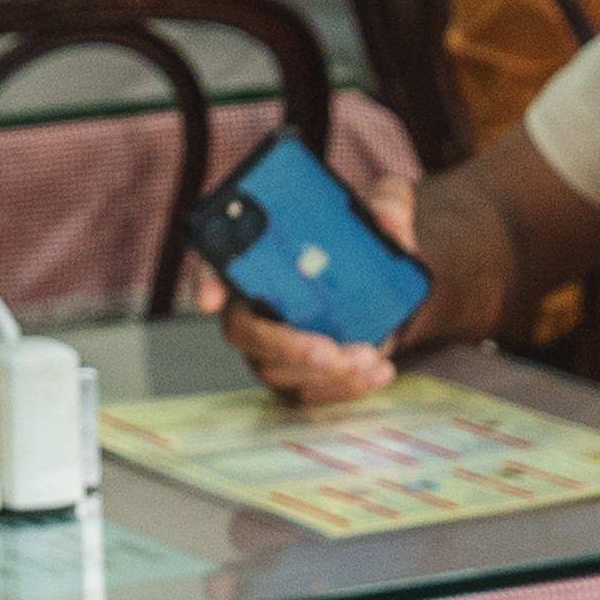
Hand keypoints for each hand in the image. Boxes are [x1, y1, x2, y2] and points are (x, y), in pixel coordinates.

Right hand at [212, 175, 422, 406]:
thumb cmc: (367, 245)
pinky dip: (345, 390)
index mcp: (259, 261)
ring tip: (370, 358)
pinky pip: (307, 395)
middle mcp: (253, 306)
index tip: (210, 299)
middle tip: (328, 351)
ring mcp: (271, 347)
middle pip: (245, 333)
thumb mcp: (383, 212)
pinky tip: (379, 373)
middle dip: (285, 346)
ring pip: (277, 372)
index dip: (208, 283)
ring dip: (323, 374)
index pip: (218, 267)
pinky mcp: (297, 376)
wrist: (391, 289)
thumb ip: (388, 205)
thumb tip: (391, 219)